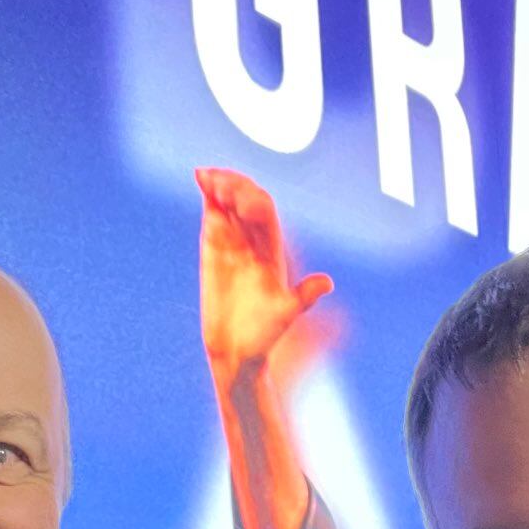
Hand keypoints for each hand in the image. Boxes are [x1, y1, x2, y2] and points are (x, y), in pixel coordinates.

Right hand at [196, 167, 332, 379]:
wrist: (236, 353)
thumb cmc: (263, 339)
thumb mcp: (284, 317)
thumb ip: (303, 298)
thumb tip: (327, 282)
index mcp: (274, 254)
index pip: (267, 217)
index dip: (255, 202)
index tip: (243, 200)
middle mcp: (256, 244)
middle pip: (248, 203)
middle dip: (237, 188)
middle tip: (220, 183)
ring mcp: (235, 244)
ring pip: (231, 204)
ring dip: (222, 185)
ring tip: (207, 176)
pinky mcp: (214, 249)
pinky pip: (214, 215)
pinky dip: (209, 195)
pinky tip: (200, 178)